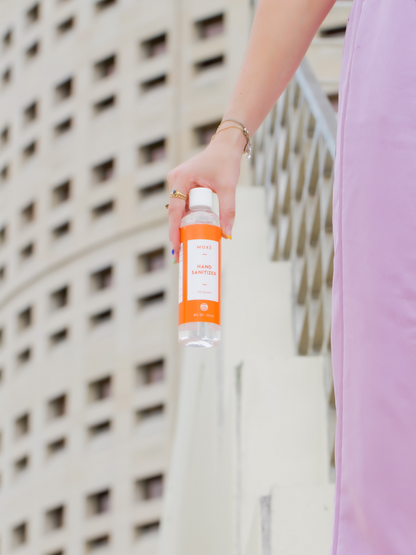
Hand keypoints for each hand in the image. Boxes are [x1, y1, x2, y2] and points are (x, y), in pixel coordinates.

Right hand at [167, 128, 244, 262]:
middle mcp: (175, 181)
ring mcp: (178, 183)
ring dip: (184, 226)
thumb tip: (227, 234)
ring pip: (179, 210)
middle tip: (182, 254)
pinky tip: (193, 230)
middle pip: (175, 213)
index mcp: (181, 179)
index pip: (175, 211)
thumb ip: (228, 211)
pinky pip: (184, 205)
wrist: (226, 147)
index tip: (175, 247)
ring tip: (187, 246)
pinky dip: (189, 217)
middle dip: (179, 232)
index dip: (174, 231)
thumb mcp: (228, 188)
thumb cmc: (226, 162)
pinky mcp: (183, 185)